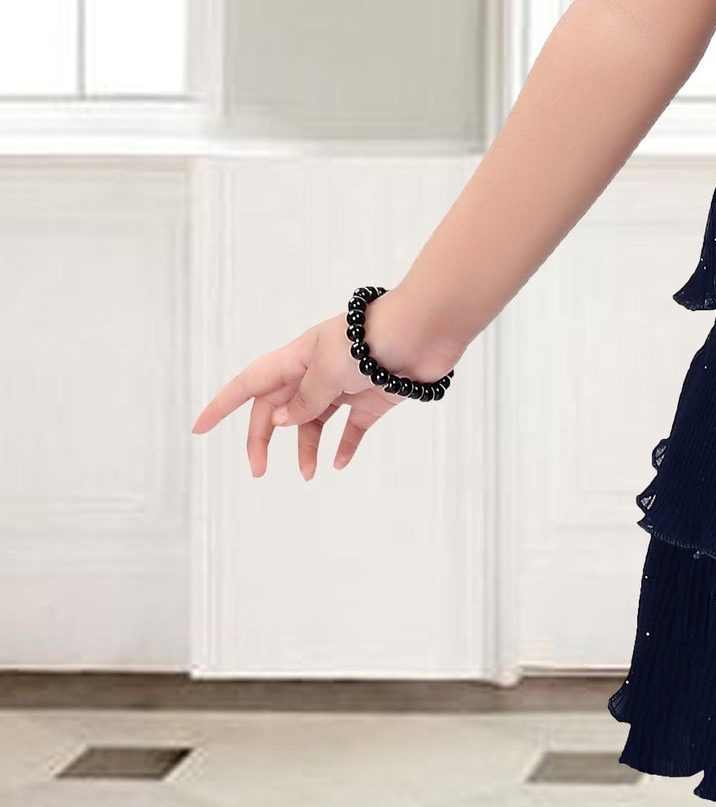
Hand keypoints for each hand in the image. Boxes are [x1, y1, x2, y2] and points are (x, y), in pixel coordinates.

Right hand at [189, 296, 433, 481]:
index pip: (249, 384)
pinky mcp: (373, 397)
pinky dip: (344, 446)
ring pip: (313, 421)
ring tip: (308, 474)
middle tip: (258, 470)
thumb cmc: (372, 340)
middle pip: (277, 408)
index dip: (221, 406)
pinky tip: (340, 464)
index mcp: (296, 358)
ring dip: (306, 448)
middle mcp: (316, 371)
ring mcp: (345, 385)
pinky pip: (351, 428)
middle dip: (263, 439)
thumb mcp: (327, 371)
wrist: (425, 332)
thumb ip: (303, 400)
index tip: (198, 429)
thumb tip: (280, 420)